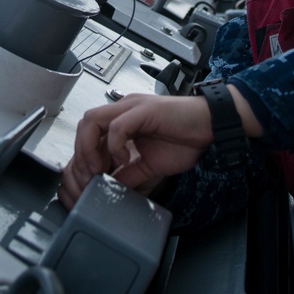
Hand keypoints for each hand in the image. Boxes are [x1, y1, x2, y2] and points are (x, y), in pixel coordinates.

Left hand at [57, 93, 213, 208]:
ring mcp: (132, 107)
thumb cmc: (186, 139)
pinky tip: (124, 159)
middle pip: (85, 124)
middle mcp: (123, 108)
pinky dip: (114, 146)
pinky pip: (117, 126)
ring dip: (91, 148)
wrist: (212, 126)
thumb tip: (109, 186)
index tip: (90, 179)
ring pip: (93, 120)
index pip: (89, 133)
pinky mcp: (144, 110)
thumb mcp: (149, 164)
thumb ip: (128, 173)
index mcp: (123, 118)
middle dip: (82, 154)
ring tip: (100, 168)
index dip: (84, 157)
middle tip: (90, 177)